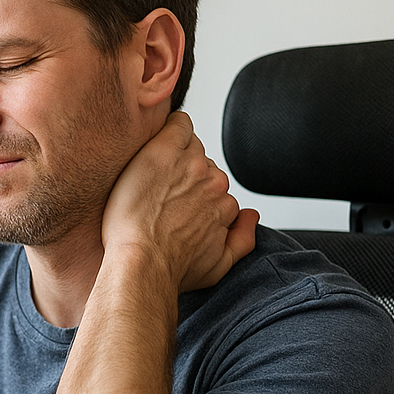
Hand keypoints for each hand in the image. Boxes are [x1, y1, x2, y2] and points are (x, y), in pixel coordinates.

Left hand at [103, 112, 258, 291]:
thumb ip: (242, 240)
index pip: (214, 186)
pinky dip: (170, 127)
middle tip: (155, 194)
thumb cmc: (172, 269)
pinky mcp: (165, 151)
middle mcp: (214, 181)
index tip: (172, 204)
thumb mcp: (218, 266)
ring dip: (172, 155)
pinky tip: (154, 144)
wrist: (142, 264)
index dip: (192, 193)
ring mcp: (191, 164)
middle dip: (181, 175)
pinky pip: (178, 124)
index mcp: (226, 204)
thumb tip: (252, 216)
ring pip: (188, 145)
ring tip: (148, 178)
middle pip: (201, 165)